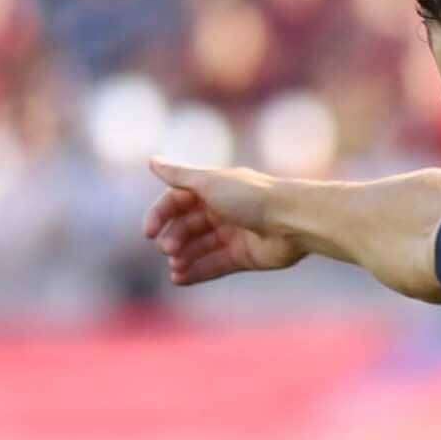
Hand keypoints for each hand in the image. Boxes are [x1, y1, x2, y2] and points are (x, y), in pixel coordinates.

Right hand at [142, 158, 305, 284]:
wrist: (292, 220)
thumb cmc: (250, 196)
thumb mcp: (209, 182)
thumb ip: (179, 175)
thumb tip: (151, 161)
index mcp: (212, 188)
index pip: (176, 201)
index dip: (161, 215)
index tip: (149, 232)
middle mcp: (221, 209)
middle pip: (187, 226)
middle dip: (174, 238)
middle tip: (168, 250)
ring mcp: (232, 234)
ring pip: (199, 248)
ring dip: (182, 258)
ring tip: (174, 268)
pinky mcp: (243, 256)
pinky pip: (214, 265)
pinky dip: (196, 272)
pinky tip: (180, 278)